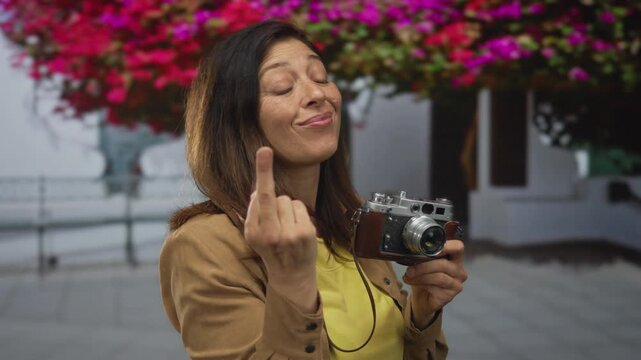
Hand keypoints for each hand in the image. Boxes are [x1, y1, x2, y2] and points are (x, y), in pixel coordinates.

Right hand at [244, 147, 318, 311]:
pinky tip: (296, 229)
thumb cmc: (270, 251)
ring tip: (286, 226)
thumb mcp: (254, 236)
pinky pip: (300, 207)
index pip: (260, 196)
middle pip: (275, 196)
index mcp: (254, 233)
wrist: (290, 277)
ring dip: (286, 208)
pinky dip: (298, 214)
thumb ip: (254, 213)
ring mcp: (291, 234)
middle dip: (273, 194)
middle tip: (270, 180)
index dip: (263, 171)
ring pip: (288, 200)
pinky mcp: (306, 233)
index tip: (265, 150)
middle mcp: (271, 234)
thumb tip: (259, 191)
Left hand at [403, 240, 466, 328]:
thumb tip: (414, 249)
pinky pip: (435, 287)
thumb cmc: (424, 277)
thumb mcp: (423, 263)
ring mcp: (456, 284)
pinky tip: (413, 282)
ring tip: (408, 276)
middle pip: (444, 264)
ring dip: (420, 276)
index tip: (429, 248)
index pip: (457, 247)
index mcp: (455, 258)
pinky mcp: (450, 295)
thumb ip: (424, 255)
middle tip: (410, 269)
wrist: (422, 298)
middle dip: (424, 266)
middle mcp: (459, 271)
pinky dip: (421, 283)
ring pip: (439, 276)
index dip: (446, 246)